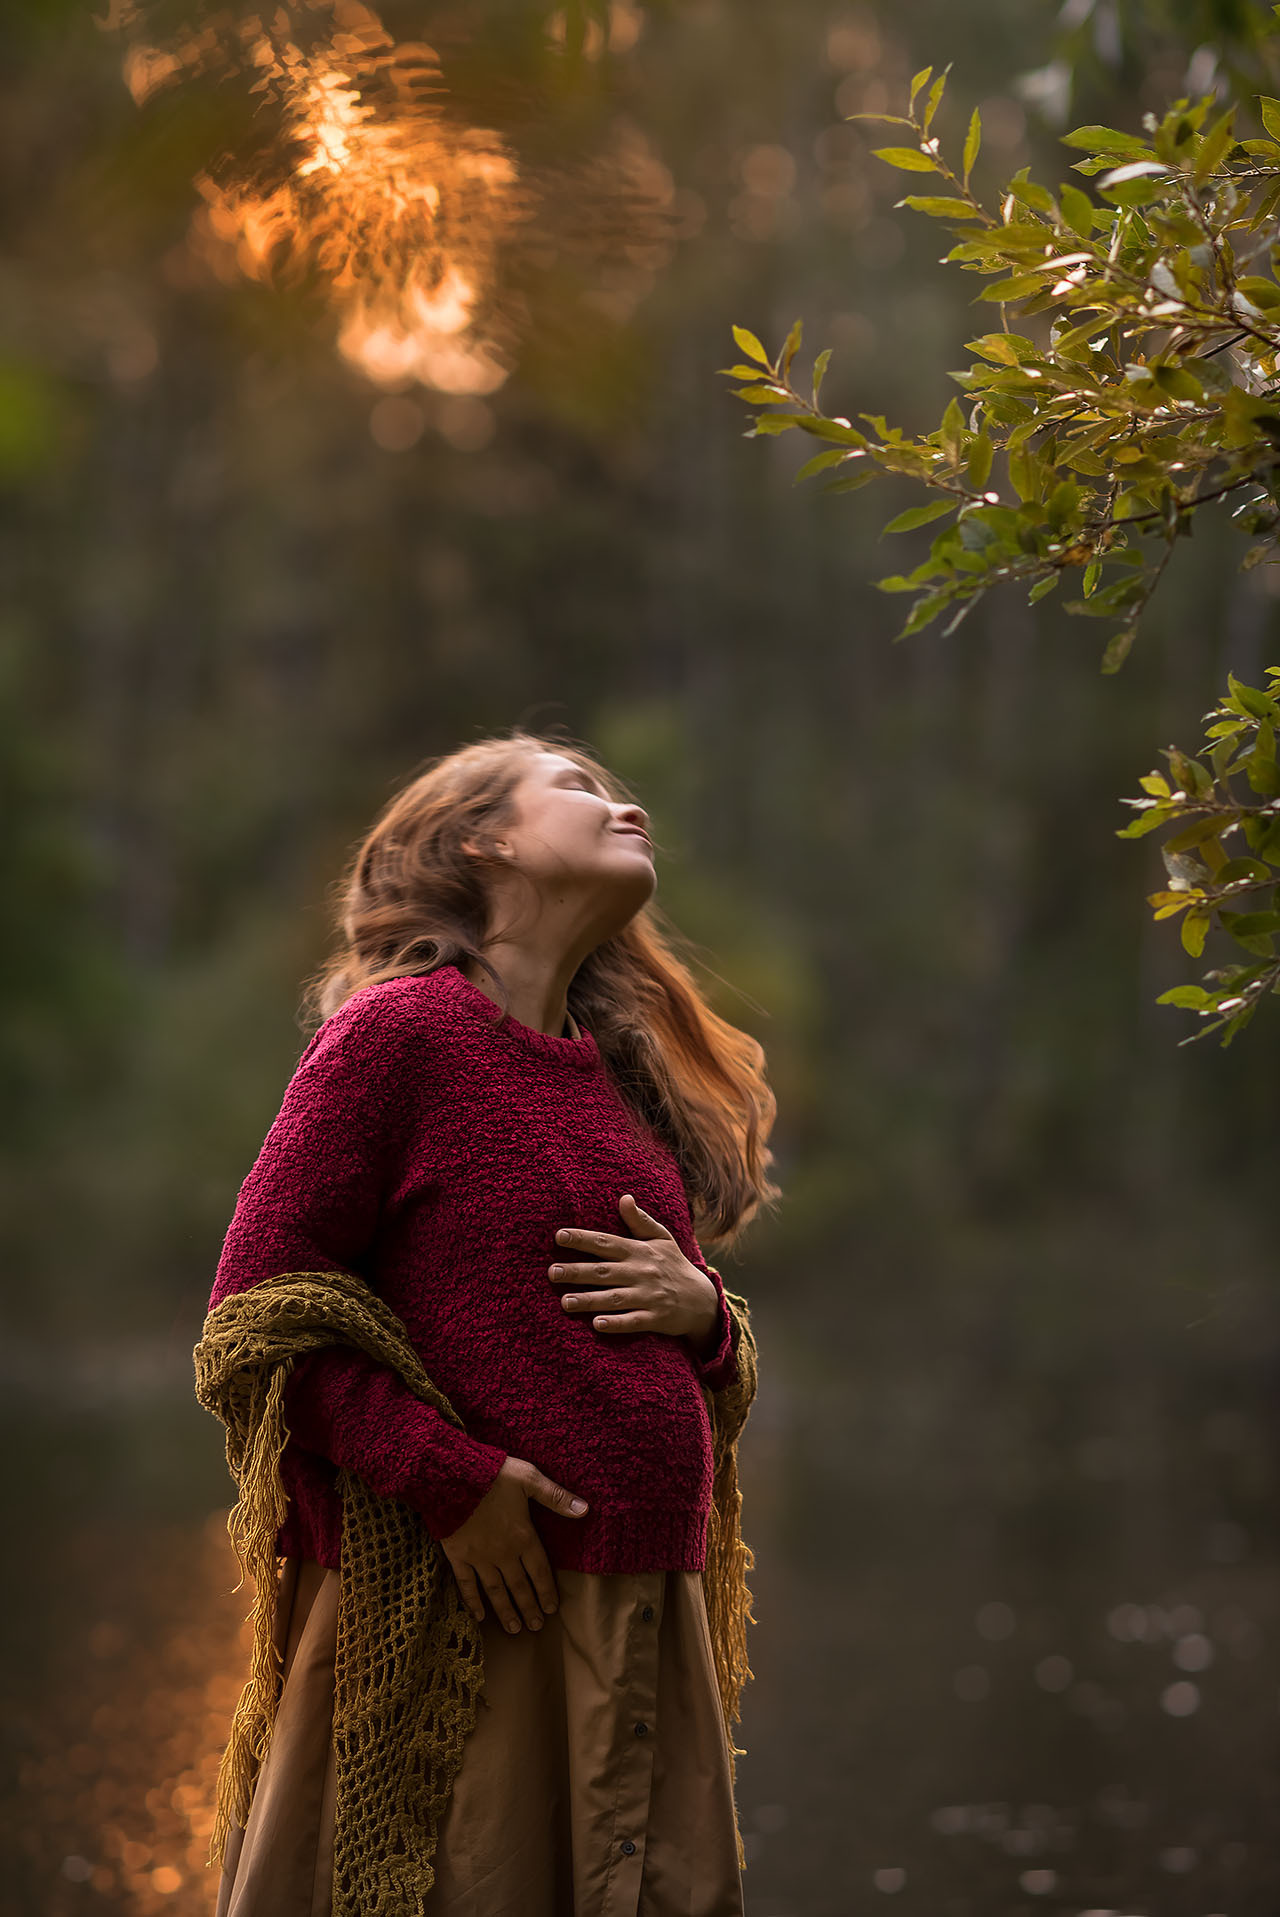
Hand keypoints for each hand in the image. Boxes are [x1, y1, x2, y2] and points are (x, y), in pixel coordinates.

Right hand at [440, 1455, 587, 1633]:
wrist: (451, 1477)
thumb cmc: (492, 1475)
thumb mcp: (529, 1478)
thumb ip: (556, 1496)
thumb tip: (585, 1509)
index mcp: (523, 1536)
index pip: (540, 1571)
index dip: (547, 1591)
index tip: (552, 1609)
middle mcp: (503, 1553)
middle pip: (519, 1586)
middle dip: (529, 1607)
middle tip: (536, 1627)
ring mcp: (479, 1557)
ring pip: (496, 1590)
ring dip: (506, 1610)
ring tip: (515, 1629)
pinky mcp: (458, 1556)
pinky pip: (466, 1583)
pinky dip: (473, 1600)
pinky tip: (479, 1617)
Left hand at [549, 1194, 719, 1343]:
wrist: (702, 1300)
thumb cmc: (674, 1265)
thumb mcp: (662, 1239)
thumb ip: (640, 1221)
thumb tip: (624, 1198)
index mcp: (640, 1251)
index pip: (607, 1243)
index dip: (583, 1239)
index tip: (559, 1236)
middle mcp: (642, 1272)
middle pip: (605, 1271)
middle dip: (577, 1271)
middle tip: (552, 1272)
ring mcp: (649, 1296)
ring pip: (614, 1298)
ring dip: (589, 1300)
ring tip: (564, 1302)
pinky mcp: (655, 1318)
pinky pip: (633, 1321)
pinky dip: (616, 1323)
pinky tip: (596, 1325)